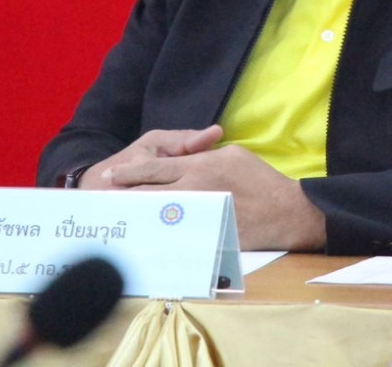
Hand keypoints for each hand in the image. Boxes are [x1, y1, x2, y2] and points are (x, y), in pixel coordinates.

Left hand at [90, 128, 326, 250]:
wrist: (286, 212)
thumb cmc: (262, 180)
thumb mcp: (234, 155)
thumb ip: (204, 156)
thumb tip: (187, 162)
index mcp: (200, 167)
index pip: (155, 168)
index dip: (131, 171)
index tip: (111, 175)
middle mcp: (194, 191)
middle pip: (148, 193)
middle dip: (125, 195)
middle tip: (105, 198)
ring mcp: (197, 216)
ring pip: (155, 214)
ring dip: (136, 214)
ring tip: (118, 214)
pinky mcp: (203, 236)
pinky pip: (174, 234)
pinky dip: (157, 232)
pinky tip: (146, 233)